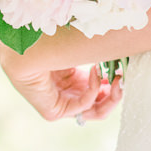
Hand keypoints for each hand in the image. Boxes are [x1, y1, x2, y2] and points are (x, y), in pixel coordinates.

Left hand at [0, 44, 124, 122]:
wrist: (25, 41)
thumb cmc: (50, 38)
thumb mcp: (82, 50)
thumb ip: (102, 60)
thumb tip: (126, 65)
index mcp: (72, 79)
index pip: (99, 92)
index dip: (114, 86)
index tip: (124, 72)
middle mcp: (66, 92)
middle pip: (100, 105)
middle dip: (116, 95)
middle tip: (124, 80)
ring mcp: (60, 103)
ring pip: (94, 111)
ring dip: (110, 96)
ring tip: (118, 80)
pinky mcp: (52, 112)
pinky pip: (82, 106)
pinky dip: (93, 90)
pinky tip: (95, 72)